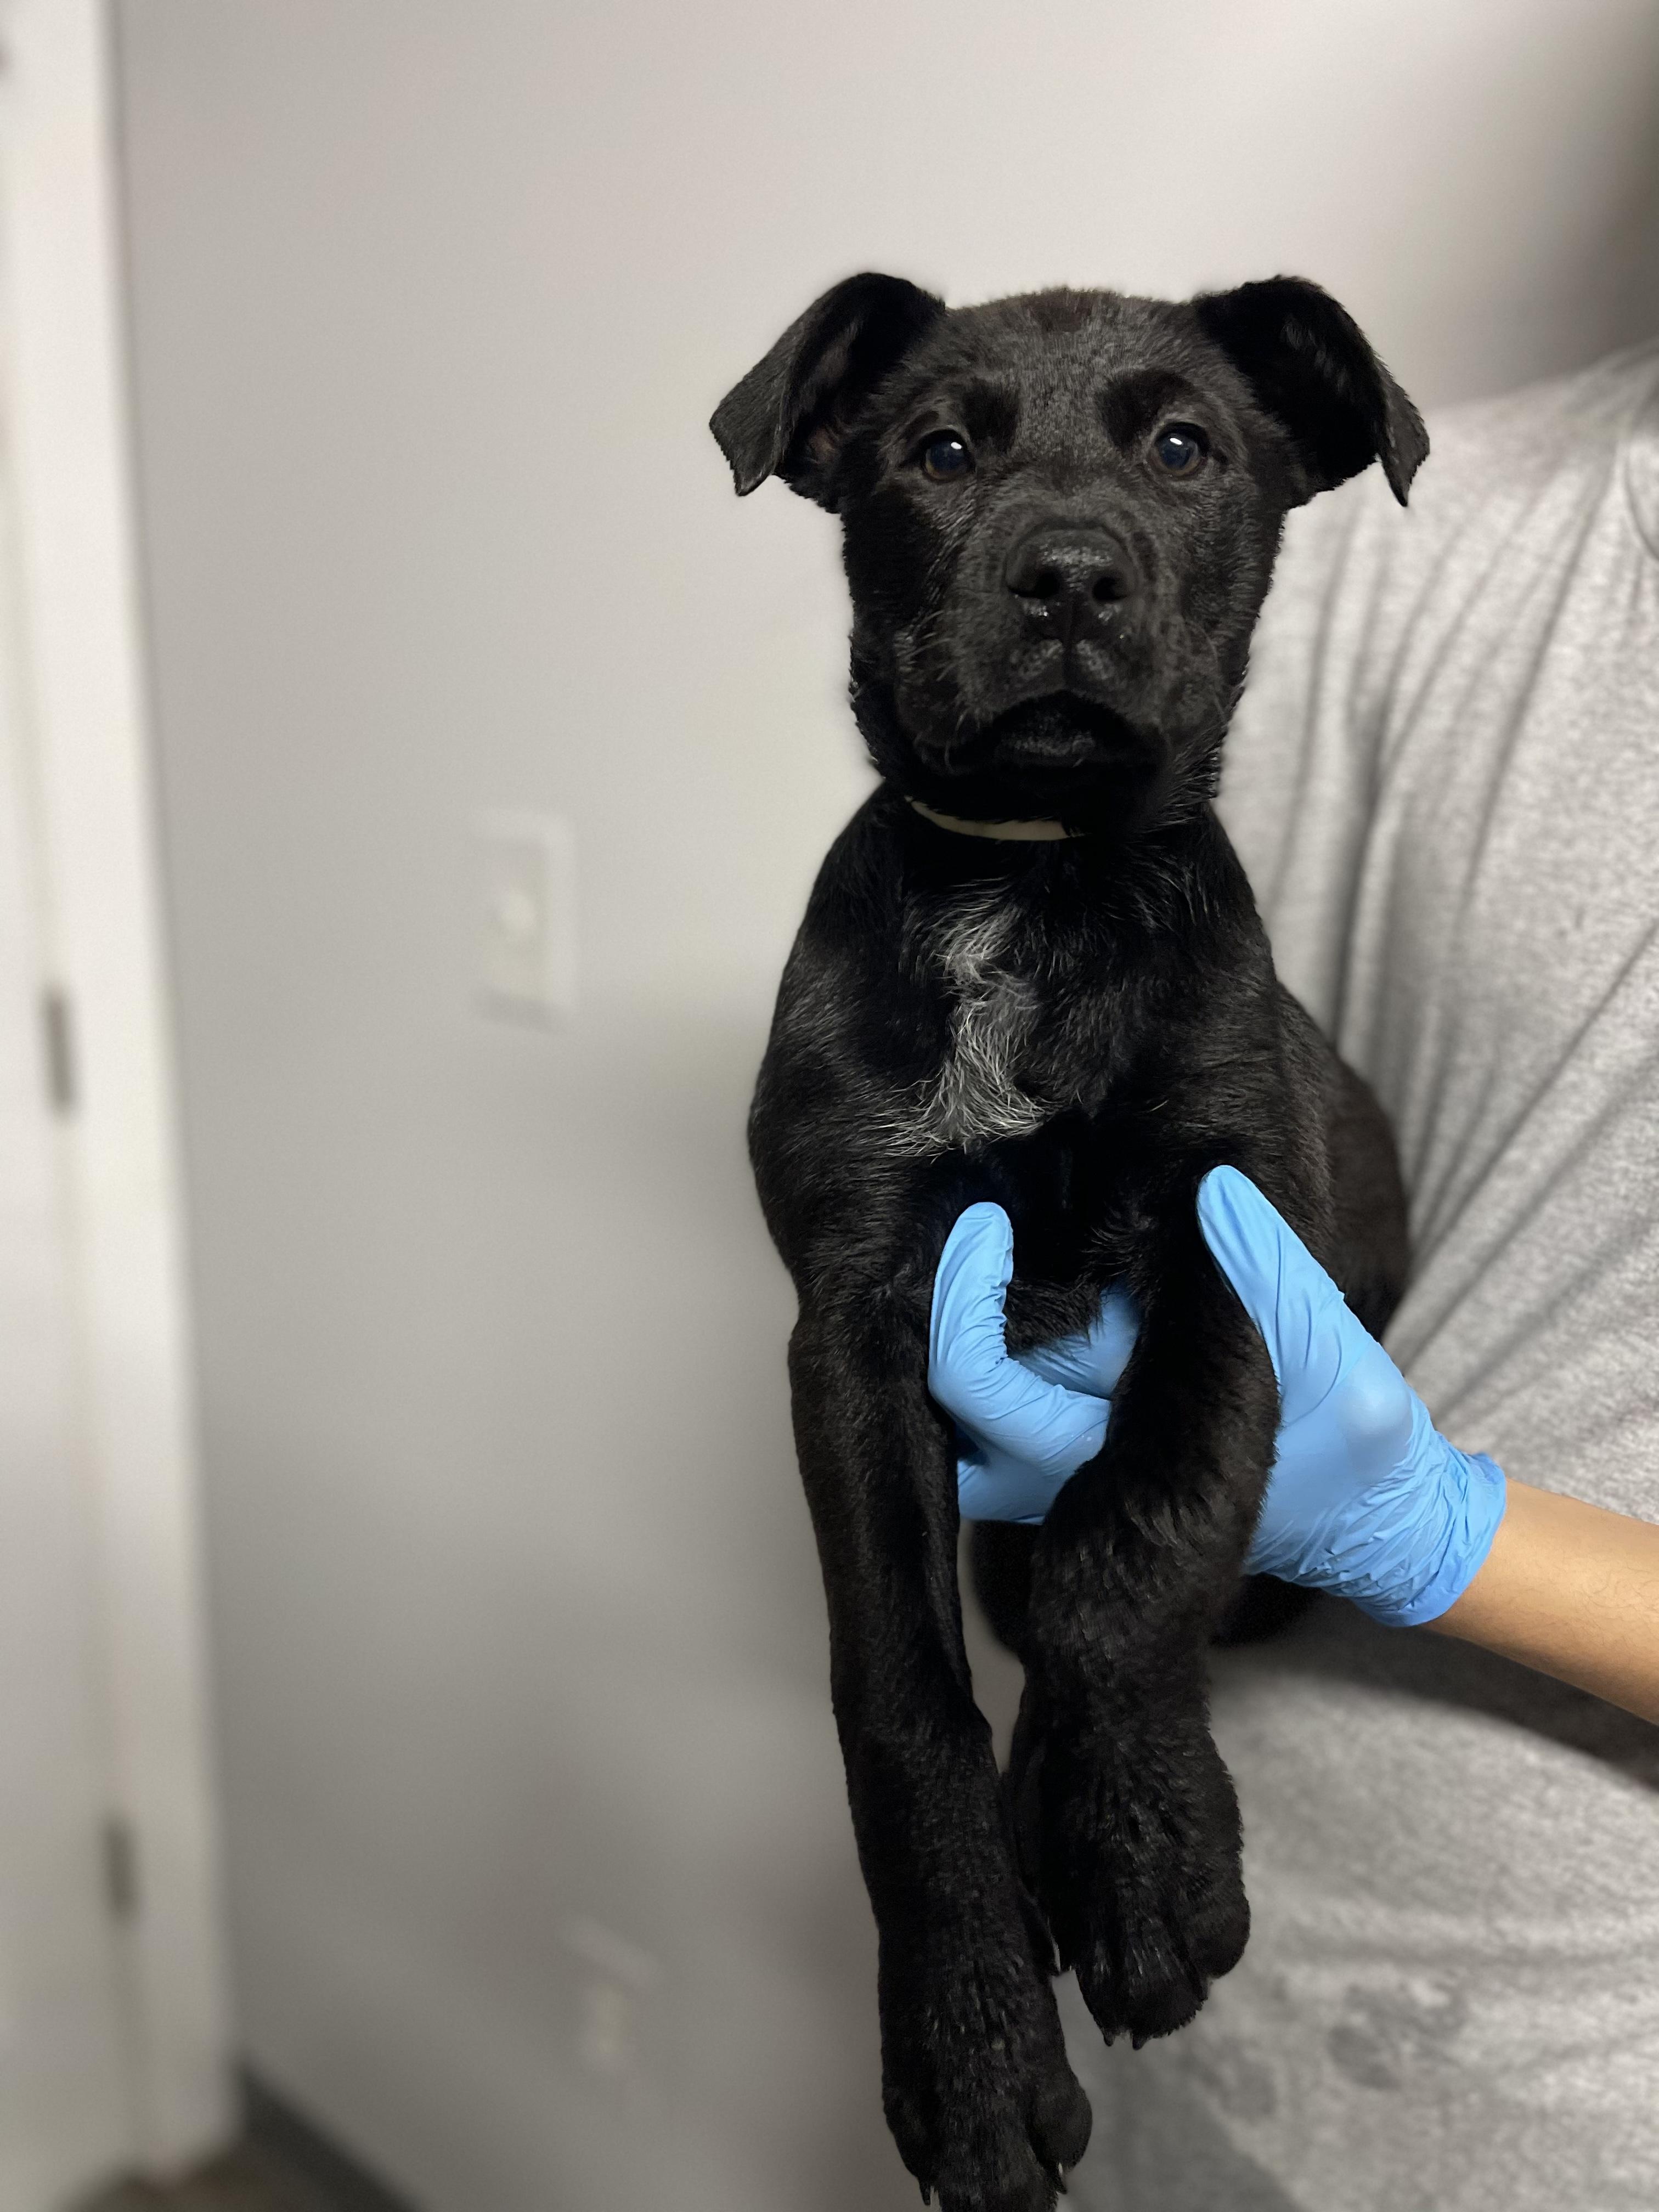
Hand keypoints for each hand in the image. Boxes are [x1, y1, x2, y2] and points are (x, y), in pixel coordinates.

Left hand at [928, 1167, 1506, 1627]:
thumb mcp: (1341, 1360)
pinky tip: (1017, 1282)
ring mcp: (1069, 1472)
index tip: (986, 1222)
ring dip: (957, 1334)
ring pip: (957, 1419)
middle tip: (981, 1215)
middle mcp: (1071, 1475)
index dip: (960, 1302)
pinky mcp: (1081, 1452)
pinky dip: (985, 1353)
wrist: (1367, 1511)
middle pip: (950, 1396)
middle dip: (949, 1301)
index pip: (980, 1391)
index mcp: (1114, 1459)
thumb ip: (1274, 1278)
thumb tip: (1212, 1185)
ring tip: (989, 1247)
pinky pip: (993, 1417)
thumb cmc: (1358, 1445)